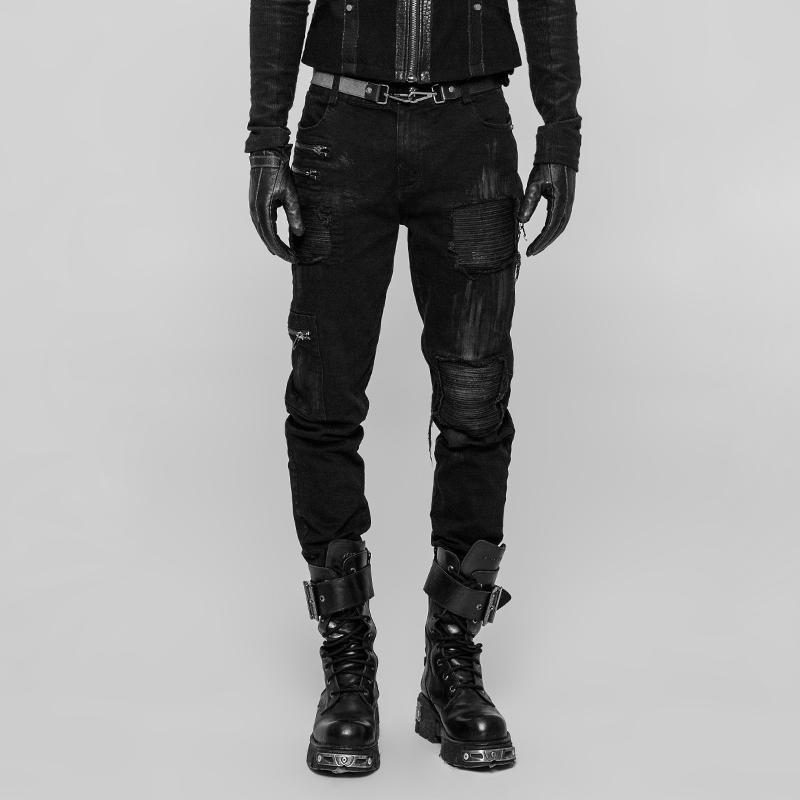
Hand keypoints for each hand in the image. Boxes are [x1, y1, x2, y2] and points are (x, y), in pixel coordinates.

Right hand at [248, 146, 303, 262]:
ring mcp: (253, 208)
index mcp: (262, 210)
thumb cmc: (279, 172)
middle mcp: (255, 211)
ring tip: (283, 253)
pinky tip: (274, 238)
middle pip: (266, 237)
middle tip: (290, 258)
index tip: (292, 258)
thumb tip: (300, 234)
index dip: (281, 249)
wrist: (265, 155)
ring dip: (272, 243)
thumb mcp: (290, 194)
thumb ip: (294, 215)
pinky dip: (269, 233)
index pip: (272, 237)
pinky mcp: (255, 204)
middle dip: (278, 249)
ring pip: (262, 231)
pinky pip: (262, 224)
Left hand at [517, 163, 575, 256]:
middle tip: (531, 253)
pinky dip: (552, 229)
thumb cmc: (546, 166)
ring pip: (560, 227)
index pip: (550, 228)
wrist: (559, 152)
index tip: (529, 251)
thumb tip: (521, 221)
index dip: (540, 242)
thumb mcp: (535, 183)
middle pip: (556, 231)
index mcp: (561, 202)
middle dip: (544, 243)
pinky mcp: (566, 201)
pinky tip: (543, 234)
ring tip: (536, 246)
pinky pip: (560, 220)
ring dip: (549, 238)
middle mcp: (568, 205)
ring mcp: (569, 203)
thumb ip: (529, 202)